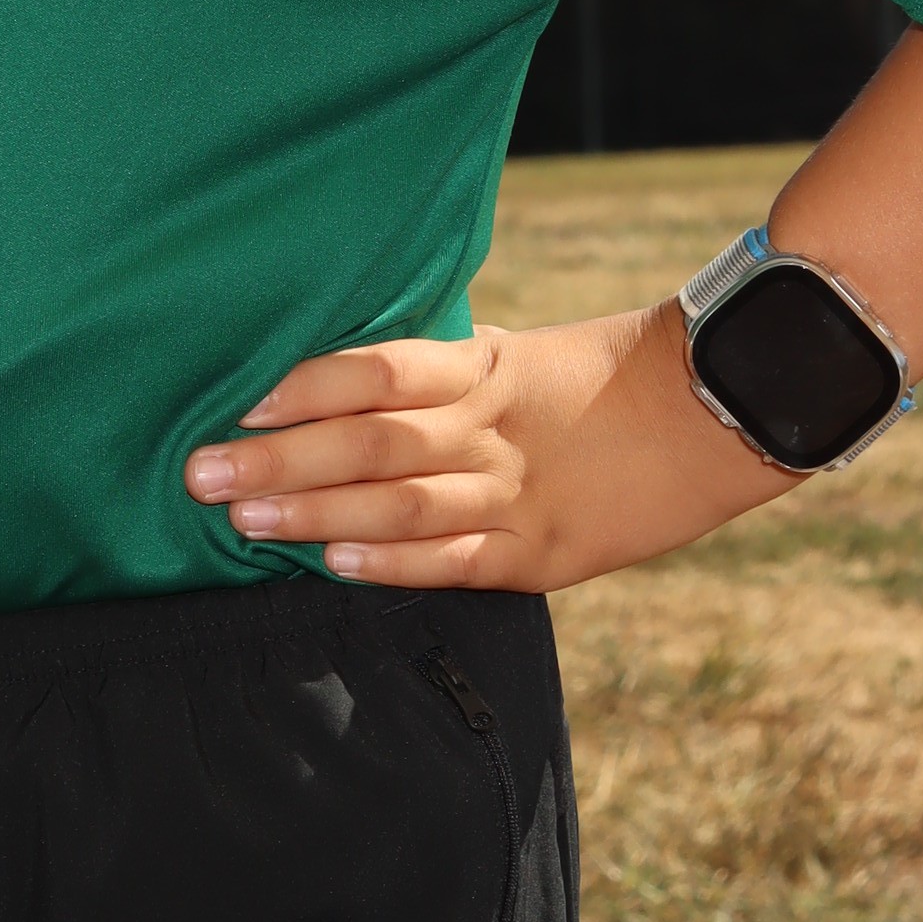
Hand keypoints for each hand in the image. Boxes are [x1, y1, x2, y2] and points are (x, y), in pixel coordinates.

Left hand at [184, 307, 778, 591]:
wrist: (721, 414)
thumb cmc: (607, 379)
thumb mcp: (520, 357)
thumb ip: (439, 376)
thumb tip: (341, 388)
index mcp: (483, 369)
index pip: (379, 369)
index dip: (306, 387)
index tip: (241, 402)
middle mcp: (492, 430)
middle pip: (371, 440)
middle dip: (280, 458)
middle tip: (200, 473)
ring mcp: (518, 496)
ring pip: (400, 505)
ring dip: (314, 511)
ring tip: (244, 520)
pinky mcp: (544, 556)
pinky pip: (455, 563)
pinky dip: (391, 564)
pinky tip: (333, 562)